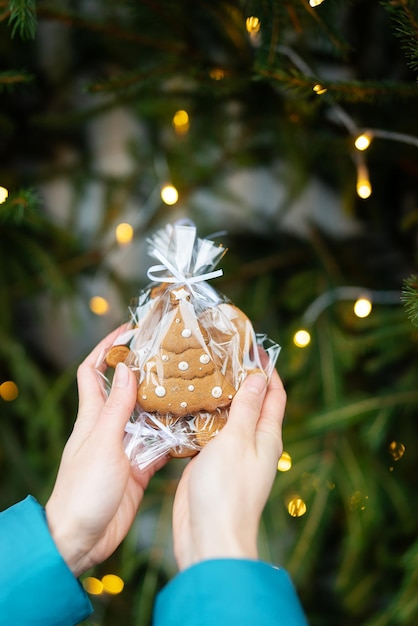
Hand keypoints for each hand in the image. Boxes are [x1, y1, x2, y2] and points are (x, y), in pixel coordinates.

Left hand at [45, 329, 166, 577]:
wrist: (81, 539)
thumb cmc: (83, 491)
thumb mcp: (102, 444)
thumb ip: (115, 408)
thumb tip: (125, 370)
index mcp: (92, 417)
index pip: (93, 372)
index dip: (107, 349)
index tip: (129, 331)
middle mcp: (108, 428)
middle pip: (125, 390)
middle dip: (145, 371)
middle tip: (172, 357)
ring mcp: (124, 448)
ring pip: (146, 416)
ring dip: (164, 403)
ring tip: (190, 387)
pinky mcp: (137, 468)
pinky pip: (159, 445)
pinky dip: (174, 436)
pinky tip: (193, 430)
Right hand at [172, 368, 285, 570]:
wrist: (208, 539)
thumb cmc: (227, 492)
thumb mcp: (238, 441)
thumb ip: (247, 408)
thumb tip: (259, 378)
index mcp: (267, 436)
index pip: (274, 394)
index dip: (267, 369)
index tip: (252, 345)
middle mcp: (251, 442)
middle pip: (250, 402)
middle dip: (239, 377)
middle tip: (218, 353)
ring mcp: (229, 454)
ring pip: (226, 416)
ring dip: (216, 395)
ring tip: (198, 371)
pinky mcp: (208, 464)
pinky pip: (207, 433)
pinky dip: (199, 416)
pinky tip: (184, 404)